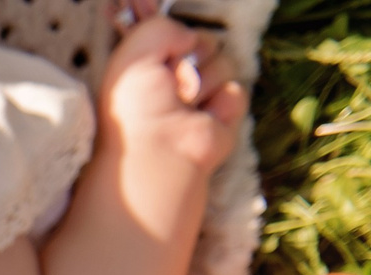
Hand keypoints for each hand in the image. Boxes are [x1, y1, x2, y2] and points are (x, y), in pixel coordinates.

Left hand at [98, 4, 246, 172]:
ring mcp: (201, 93)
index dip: (170, 32)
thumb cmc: (135, 108)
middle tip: (168, 82)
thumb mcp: (134, 53)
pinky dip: (221, 103)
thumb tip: (189, 36)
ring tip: (183, 104)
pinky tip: (203, 120)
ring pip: (221, 60)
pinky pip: (236, 89)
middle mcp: (174, 76)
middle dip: (188, 55)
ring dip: (202, 80)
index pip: (170, 30)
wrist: (157, 152)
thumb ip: (160, 25)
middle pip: (203, 38)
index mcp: (147, 63)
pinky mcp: (223, 112)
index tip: (161, 39)